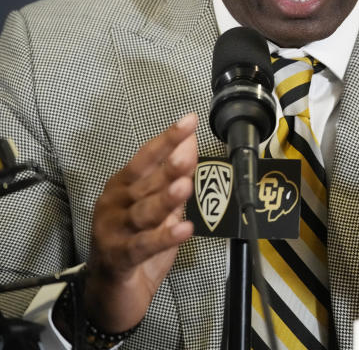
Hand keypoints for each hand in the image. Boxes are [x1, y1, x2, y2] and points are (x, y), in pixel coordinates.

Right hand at [77, 113, 197, 332]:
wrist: (111, 293)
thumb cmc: (137, 242)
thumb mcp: (160, 207)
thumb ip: (173, 177)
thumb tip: (191, 143)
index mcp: (123, 187)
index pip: (146, 158)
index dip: (167, 140)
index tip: (189, 122)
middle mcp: (114, 204)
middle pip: (145, 183)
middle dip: (168, 169)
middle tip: (188, 154)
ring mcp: (113, 231)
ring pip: (143, 212)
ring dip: (164, 200)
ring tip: (184, 187)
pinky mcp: (118, 258)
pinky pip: (143, 245)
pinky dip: (164, 238)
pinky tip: (184, 230)